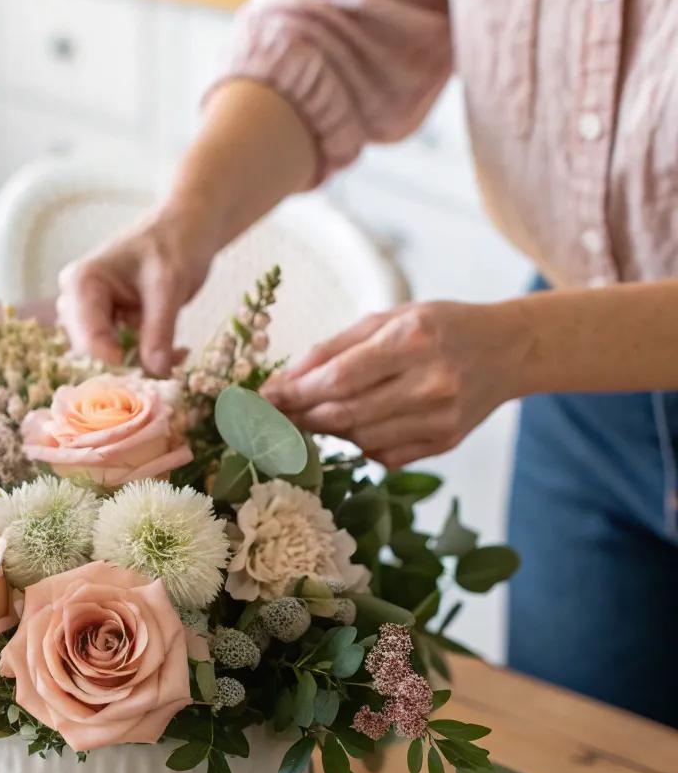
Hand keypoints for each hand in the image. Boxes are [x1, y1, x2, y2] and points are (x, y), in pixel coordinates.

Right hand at [57, 212, 213, 377]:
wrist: (189, 228)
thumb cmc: (174, 243)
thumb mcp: (169, 285)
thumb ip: (159, 329)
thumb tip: (156, 372)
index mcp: (82, 283)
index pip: (87, 336)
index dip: (113, 361)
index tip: (148, 371)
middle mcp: (80, 301)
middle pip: (92, 351)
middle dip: (129, 365)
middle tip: (166, 369)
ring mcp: (96, 314)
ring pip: (110, 357)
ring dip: (142, 364)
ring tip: (177, 356)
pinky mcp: (114, 324)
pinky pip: (125, 353)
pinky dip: (150, 358)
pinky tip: (177, 353)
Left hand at [263, 300, 525, 469]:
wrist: (508, 350)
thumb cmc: (441, 327)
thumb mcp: (391, 317)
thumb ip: (336, 347)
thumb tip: (285, 380)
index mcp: (414, 339)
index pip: (339, 378)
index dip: (295, 393)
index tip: (264, 397)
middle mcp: (430, 383)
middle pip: (345, 413)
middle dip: (302, 415)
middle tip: (274, 414)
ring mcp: (441, 419)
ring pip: (361, 439)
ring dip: (328, 430)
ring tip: (313, 414)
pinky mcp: (445, 444)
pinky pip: (384, 455)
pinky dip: (361, 443)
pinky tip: (358, 424)